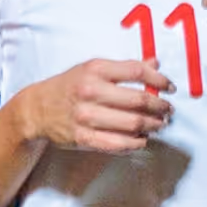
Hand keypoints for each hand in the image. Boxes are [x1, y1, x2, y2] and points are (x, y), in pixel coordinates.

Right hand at [14, 56, 173, 154]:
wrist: (36, 109)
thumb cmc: (68, 86)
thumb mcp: (92, 68)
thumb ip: (124, 67)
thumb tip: (155, 63)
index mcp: (95, 70)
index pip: (137, 72)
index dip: (159, 79)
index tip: (170, 87)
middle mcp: (90, 91)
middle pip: (139, 100)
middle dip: (160, 107)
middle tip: (168, 110)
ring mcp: (86, 116)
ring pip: (132, 124)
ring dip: (153, 125)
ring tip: (159, 124)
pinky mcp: (83, 137)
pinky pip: (118, 143)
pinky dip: (136, 143)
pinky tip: (142, 139)